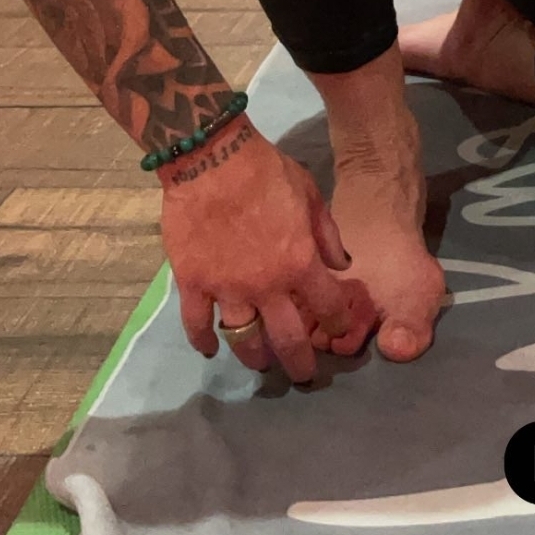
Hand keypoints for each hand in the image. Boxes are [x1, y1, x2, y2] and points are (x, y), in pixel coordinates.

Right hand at [159, 122, 377, 383]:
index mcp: (299, 264)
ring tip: (260, 364)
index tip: (338, 330)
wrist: (212, 158)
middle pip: (288, 340)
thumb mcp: (310, 194)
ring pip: (243, 340)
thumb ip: (327, 235)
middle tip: (303, 375)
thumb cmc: (266, 171)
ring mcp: (227, 288)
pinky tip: (210, 349)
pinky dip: (203, 341)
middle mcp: (266, 286)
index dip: (337, 323)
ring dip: (254, 358)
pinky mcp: (193, 283)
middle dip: (299, 363)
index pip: (327, 308)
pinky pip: (197, 324)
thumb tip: (341, 265)